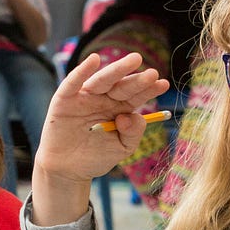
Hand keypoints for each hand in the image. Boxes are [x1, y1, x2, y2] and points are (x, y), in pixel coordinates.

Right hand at [31, 53, 167, 223]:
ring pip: (103, 81)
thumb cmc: (95, 157)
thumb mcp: (122, 148)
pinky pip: (73, 83)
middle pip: (123, 86)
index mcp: (120, 108)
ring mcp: (85, 97)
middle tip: (153, 73)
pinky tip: (94, 60)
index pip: (136, 96)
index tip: (164, 84)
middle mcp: (104, 99)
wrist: (67, 170)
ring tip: (134, 60)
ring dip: (118, 69)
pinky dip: (82, 71)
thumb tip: (129, 115)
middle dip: (137, 79)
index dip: (149, 90)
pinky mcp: (65, 99)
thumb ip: (133, 133)